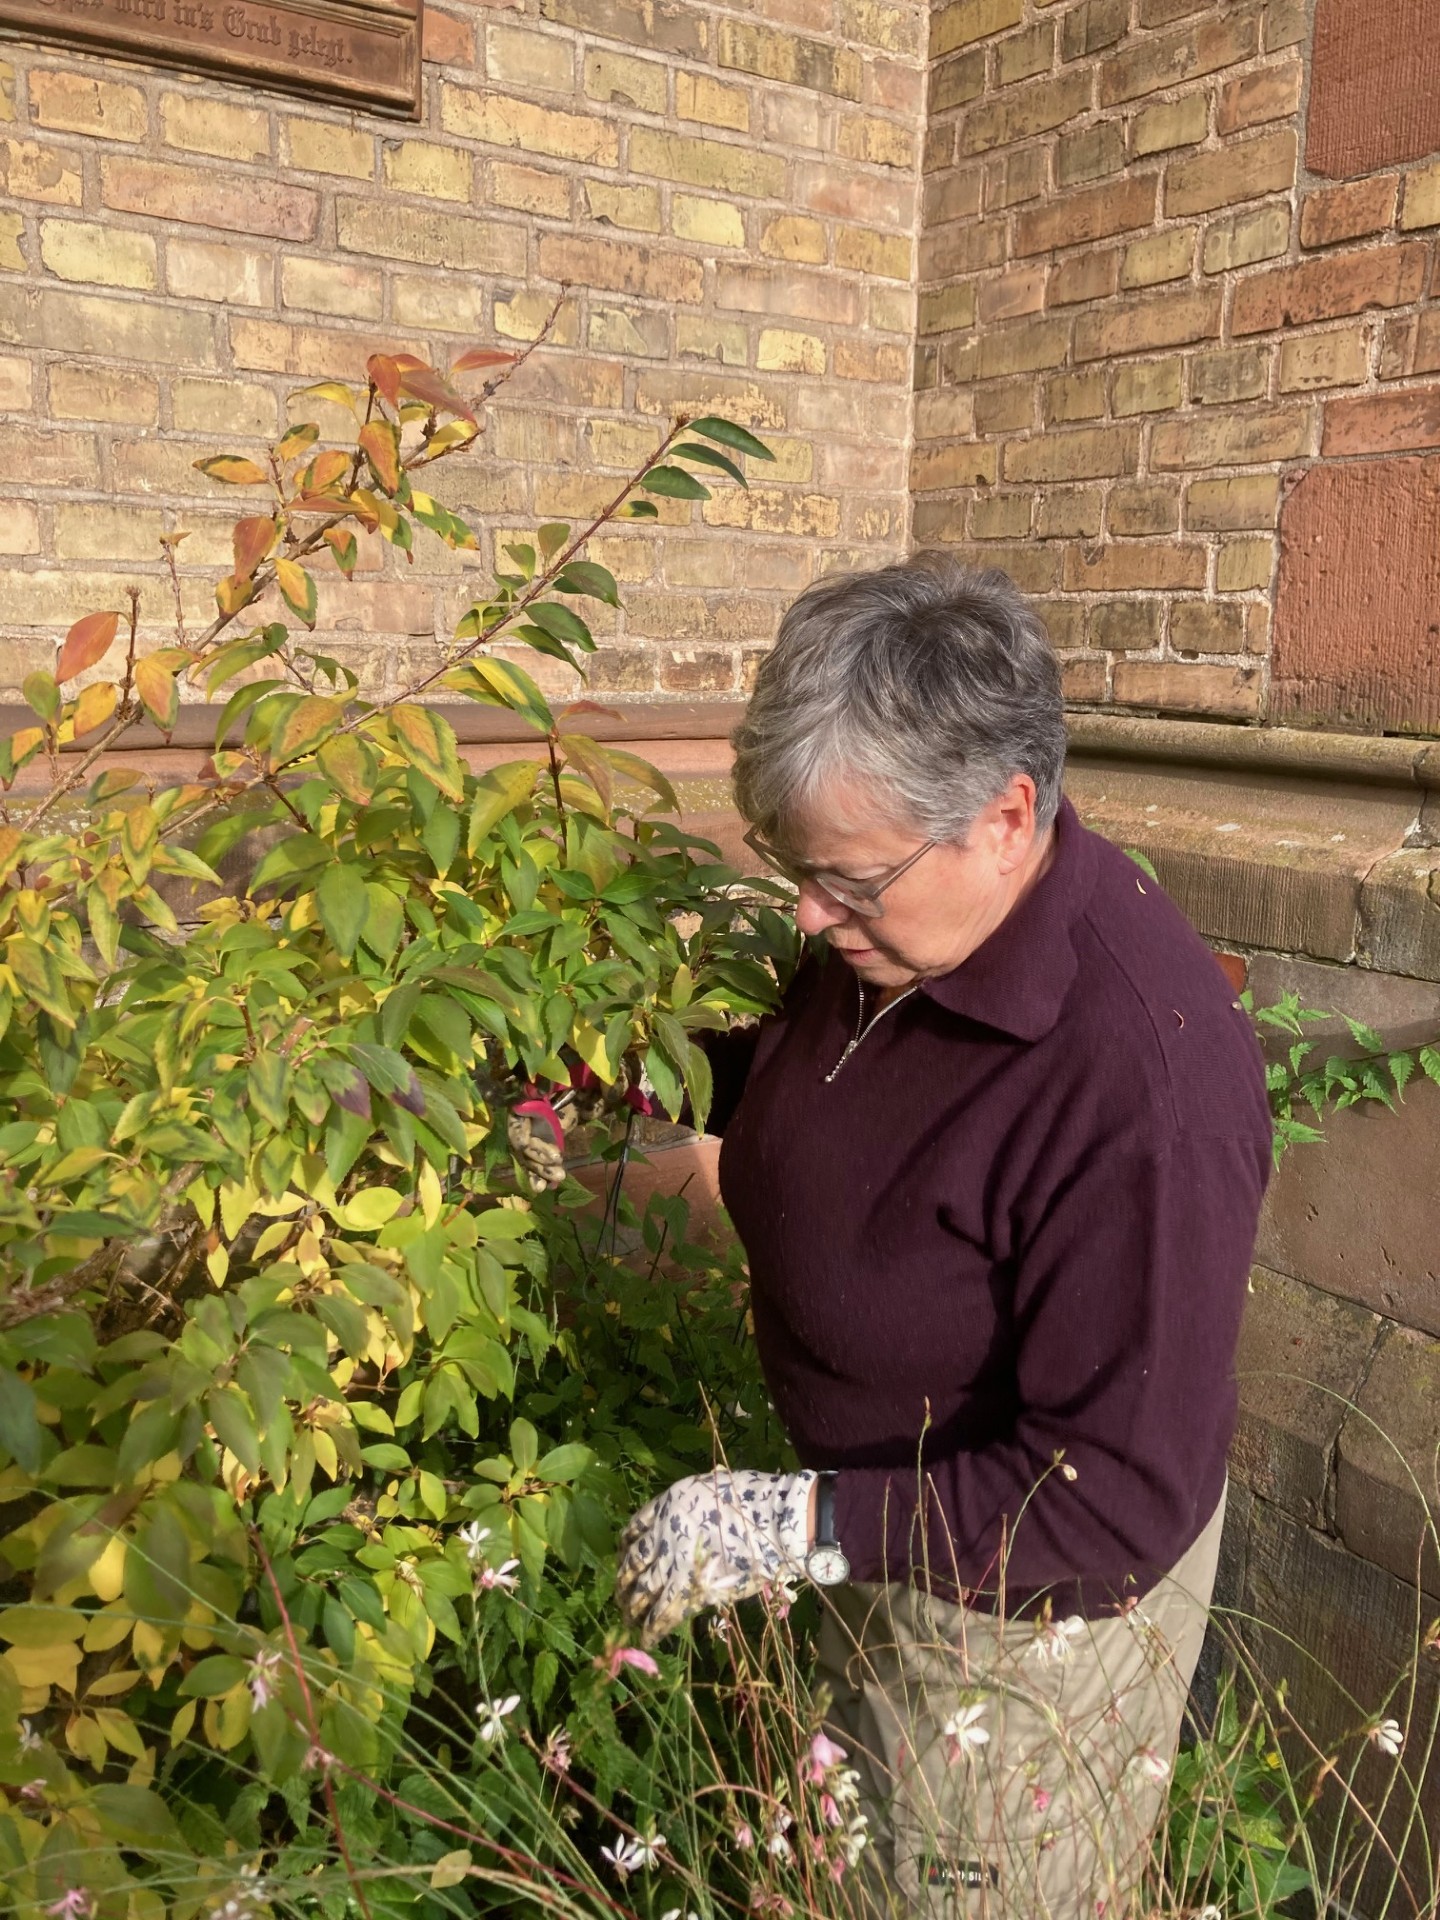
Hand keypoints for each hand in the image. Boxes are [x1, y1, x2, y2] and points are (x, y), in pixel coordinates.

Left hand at [615, 1468, 815, 1646]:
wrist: (770, 1520)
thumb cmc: (750, 1501)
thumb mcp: (711, 1491)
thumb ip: (692, 1511)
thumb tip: (691, 1528)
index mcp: (667, 1505)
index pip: (634, 1529)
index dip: (626, 1547)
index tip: (623, 1557)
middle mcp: (661, 1534)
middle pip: (632, 1563)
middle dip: (624, 1582)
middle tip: (621, 1595)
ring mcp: (671, 1563)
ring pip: (640, 1590)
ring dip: (632, 1607)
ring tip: (628, 1619)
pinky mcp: (686, 1590)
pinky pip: (661, 1614)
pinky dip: (651, 1629)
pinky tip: (645, 1638)